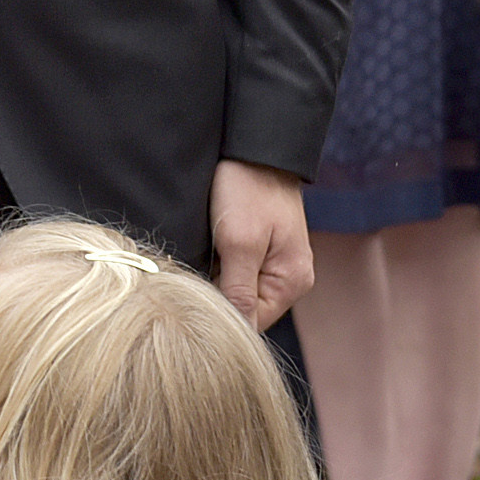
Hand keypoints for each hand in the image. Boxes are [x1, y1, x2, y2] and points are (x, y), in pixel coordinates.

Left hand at [207, 158, 313, 327]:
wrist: (254, 148)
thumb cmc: (249, 189)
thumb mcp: (240, 241)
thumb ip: (238, 289)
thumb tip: (238, 332)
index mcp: (292, 282)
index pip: (252, 322)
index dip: (220, 315)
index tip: (191, 301)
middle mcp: (288, 278)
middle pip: (243, 307)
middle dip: (215, 296)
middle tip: (188, 278)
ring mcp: (274, 263)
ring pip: (235, 288)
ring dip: (214, 279)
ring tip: (195, 260)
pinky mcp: (258, 247)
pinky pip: (234, 269)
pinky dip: (217, 264)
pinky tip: (203, 250)